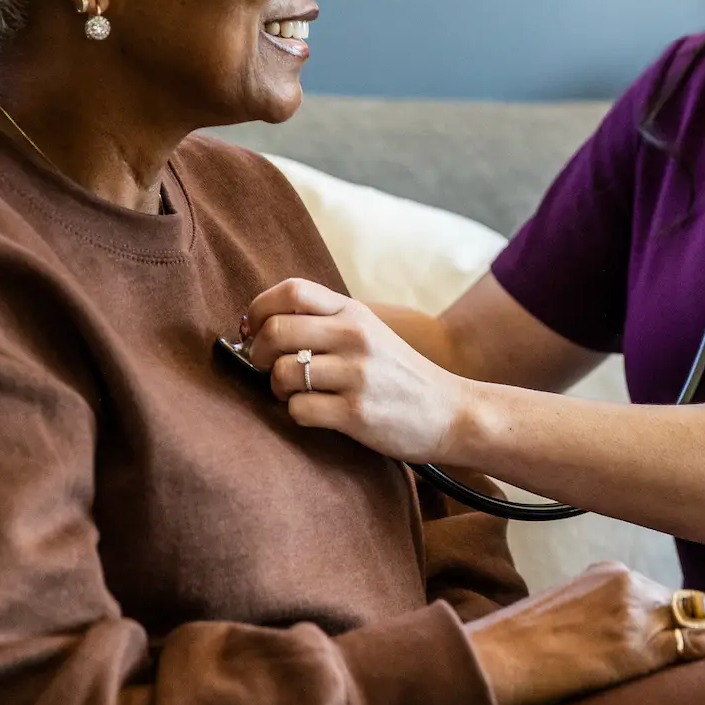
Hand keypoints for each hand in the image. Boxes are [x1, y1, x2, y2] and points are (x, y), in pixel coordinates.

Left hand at [245, 278, 468, 460]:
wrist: (451, 412)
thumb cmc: (399, 375)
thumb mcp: (370, 332)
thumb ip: (326, 322)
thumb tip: (261, 325)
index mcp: (354, 312)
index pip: (291, 290)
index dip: (258, 308)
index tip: (253, 329)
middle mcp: (355, 336)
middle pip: (275, 330)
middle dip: (258, 352)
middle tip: (266, 366)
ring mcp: (357, 375)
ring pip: (282, 373)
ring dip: (277, 388)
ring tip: (294, 393)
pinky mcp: (357, 413)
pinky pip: (298, 409)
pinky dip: (296, 414)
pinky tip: (315, 413)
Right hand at [463, 563, 704, 704]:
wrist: (490, 664)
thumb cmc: (509, 653)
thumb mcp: (554, 621)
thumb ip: (589, 621)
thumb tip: (598, 649)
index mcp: (606, 571)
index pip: (661, 594)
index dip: (683, 617)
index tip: (699, 625)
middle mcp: (628, 582)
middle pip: (686, 606)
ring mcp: (637, 613)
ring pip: (700, 623)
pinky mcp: (641, 648)